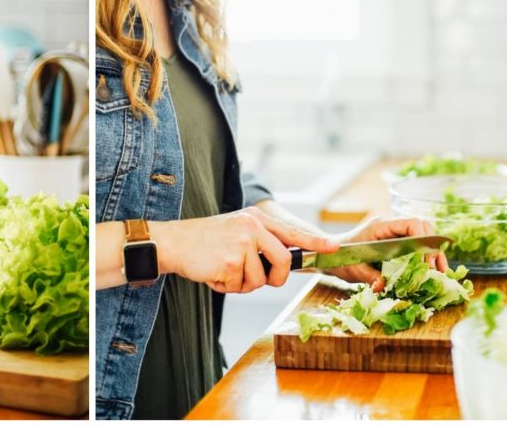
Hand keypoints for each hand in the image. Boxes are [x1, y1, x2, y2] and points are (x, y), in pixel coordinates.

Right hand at [154, 207, 338, 293]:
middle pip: (283, 261)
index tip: (333, 248)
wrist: (173, 242)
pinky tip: (212, 273)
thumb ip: (260, 240)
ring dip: (242, 284)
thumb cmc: (203, 240)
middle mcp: (252, 227)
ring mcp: (242, 244)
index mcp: (255, 218)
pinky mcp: (230, 263)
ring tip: (222, 270)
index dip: (315, 242)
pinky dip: (226, 287)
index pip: (292, 231)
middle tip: (256, 280)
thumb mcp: (235, 229)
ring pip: (260, 280)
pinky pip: (239, 287)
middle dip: (274, 278)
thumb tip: (284, 261)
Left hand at [326, 217, 448, 291]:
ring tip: (441, 272)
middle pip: (423, 227)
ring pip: (422, 236)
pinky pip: (416, 244)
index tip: (427, 262)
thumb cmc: (339, 258)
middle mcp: (391, 226)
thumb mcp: (354, 269)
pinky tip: (432, 271)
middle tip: (436, 270)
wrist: (330, 254)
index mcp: (381, 226)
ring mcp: (394, 233)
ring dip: (433, 253)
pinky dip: (426, 256)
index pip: (412, 223)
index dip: (424, 240)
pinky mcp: (396, 242)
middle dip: (432, 248)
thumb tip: (383, 286)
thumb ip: (369, 276)